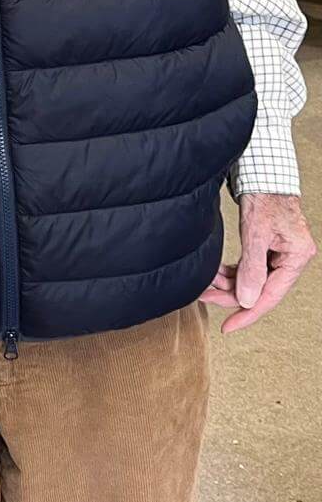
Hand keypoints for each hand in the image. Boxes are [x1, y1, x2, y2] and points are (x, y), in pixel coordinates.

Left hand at [200, 193, 315, 331]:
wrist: (262, 174)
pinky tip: (215, 274)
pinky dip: (231, 272)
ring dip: (228, 283)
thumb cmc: (264, 197)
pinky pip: (248, 268)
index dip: (248, 313)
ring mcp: (279, 253)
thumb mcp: (255, 233)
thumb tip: (245, 300)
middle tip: (203, 296)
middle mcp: (291, 258)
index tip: (227, 327)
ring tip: (205, 282)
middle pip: (260, 289)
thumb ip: (251, 268)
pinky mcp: (266, 248)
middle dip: (230, 294)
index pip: (271, 295)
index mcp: (297, 257)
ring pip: (252, 279)